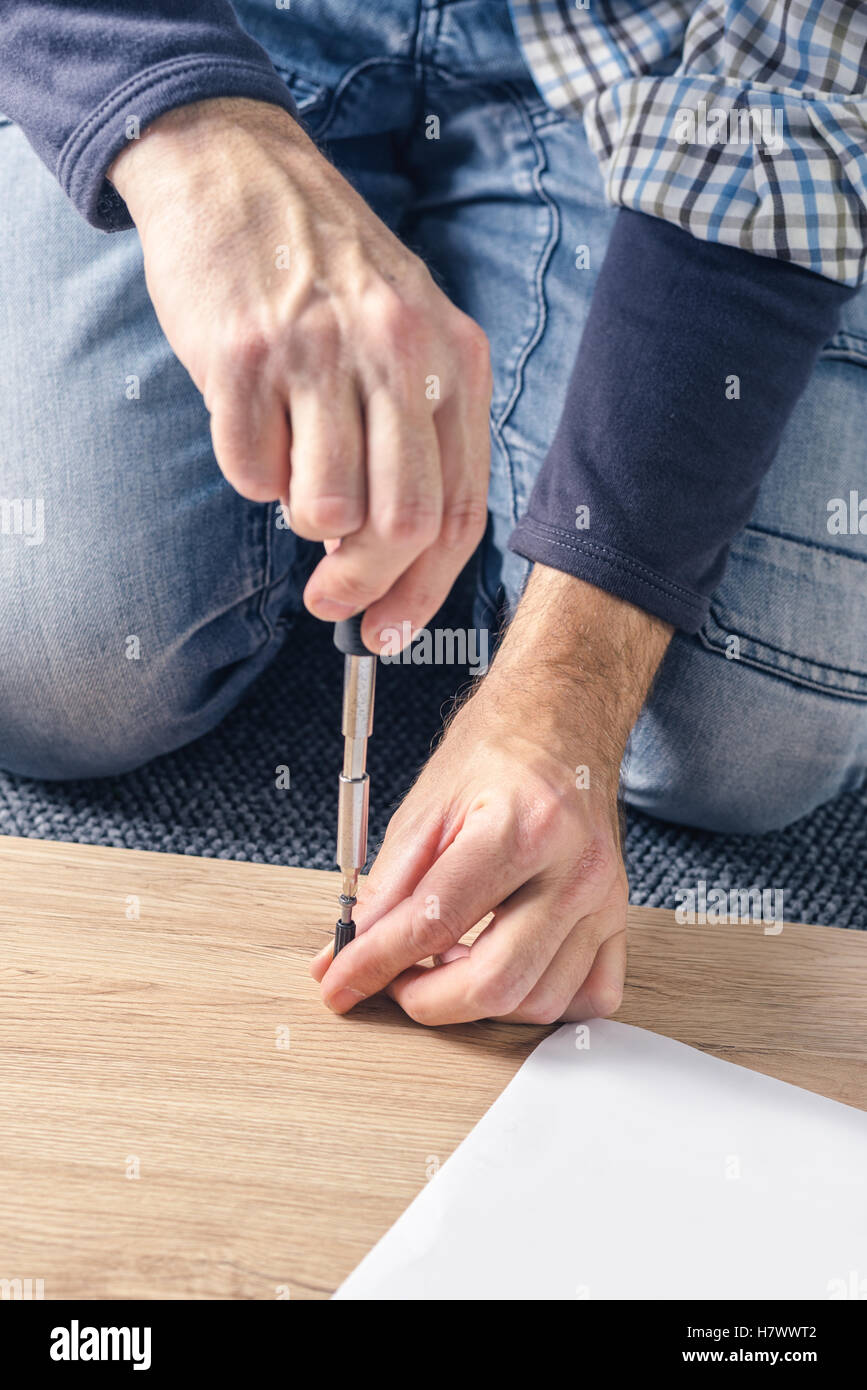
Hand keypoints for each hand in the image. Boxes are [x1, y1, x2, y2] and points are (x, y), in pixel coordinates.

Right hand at [109, 97, 490, 647]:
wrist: (237, 172)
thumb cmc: (328, 269)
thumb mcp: (408, 333)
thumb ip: (418, 436)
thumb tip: (396, 558)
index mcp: (453, 359)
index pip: (460, 513)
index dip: (425, 591)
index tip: (390, 631)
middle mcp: (397, 353)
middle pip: (400, 525)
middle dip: (363, 583)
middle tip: (331, 599)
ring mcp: (320, 352)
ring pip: (322, 509)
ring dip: (301, 518)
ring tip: (294, 470)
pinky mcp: (245, 355)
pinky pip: (249, 470)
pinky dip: (248, 473)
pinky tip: (254, 425)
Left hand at [312, 567, 672, 1023]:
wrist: (563, 720)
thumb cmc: (498, 751)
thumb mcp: (426, 804)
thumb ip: (387, 884)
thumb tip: (348, 948)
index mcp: (522, 827)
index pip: (436, 921)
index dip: (375, 963)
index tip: (341, 983)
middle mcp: (575, 869)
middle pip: (495, 981)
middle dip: (426, 1000)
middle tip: (392, 982)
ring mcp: (605, 898)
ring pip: (539, 1001)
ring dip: (478, 1005)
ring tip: (445, 966)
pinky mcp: (619, 918)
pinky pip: (590, 997)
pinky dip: (540, 1003)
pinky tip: (506, 971)